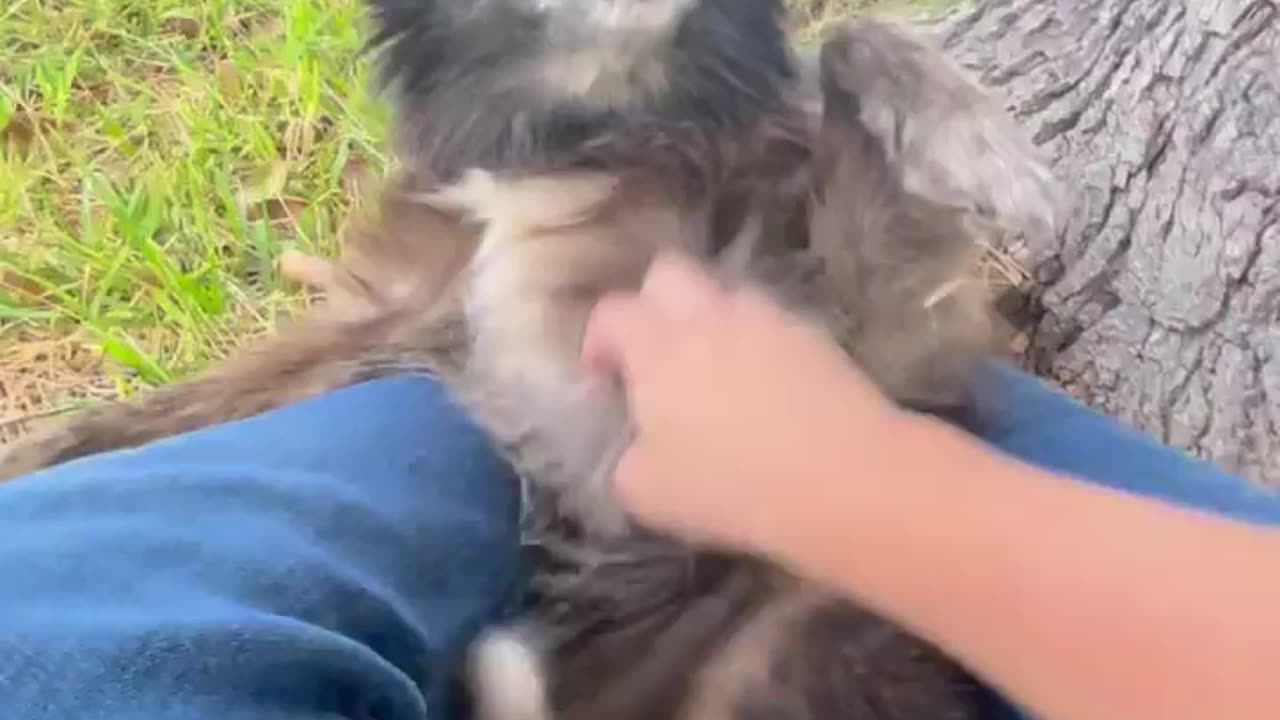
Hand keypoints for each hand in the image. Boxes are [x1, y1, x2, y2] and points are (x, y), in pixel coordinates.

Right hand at [581, 252, 908, 552]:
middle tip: (655, 360)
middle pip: (668, 272)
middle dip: (652, 305)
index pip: (611, 312)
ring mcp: (769, 320)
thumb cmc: (729, 485)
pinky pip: (774, 326)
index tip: (602, 380)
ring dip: (712, 324)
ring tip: (717, 378)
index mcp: (657, 344)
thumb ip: (627, 460)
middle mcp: (710, 316)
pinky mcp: (817, 338)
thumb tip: (637, 449)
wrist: (844, 479)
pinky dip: (760, 349)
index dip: (597, 341)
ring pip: (728, 296)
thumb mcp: (646, 492)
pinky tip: (768, 396)